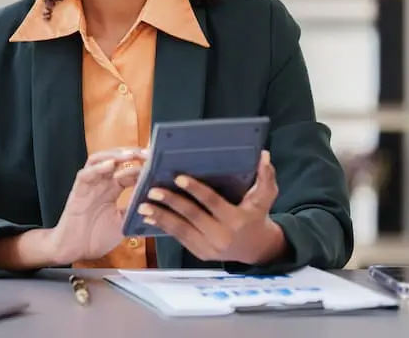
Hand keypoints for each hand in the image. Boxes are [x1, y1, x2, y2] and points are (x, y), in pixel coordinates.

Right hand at [49, 148, 146, 264]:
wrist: (74, 249)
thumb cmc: (96, 237)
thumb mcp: (123, 222)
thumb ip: (136, 210)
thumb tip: (157, 203)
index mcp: (113, 190)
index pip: (130, 171)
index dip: (144, 166)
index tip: (160, 163)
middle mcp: (102, 183)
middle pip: (116, 160)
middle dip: (133, 154)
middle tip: (150, 153)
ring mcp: (89, 185)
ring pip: (100, 160)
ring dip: (115, 155)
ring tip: (131, 154)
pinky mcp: (78, 191)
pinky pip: (86, 174)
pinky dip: (98, 168)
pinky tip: (110, 164)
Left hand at [137, 150, 285, 265]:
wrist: (257, 250)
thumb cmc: (257, 216)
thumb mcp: (266, 198)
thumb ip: (266, 177)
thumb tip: (264, 154)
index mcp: (237, 219)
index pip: (213, 202)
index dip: (196, 190)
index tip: (178, 178)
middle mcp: (222, 236)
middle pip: (192, 216)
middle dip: (171, 202)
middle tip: (152, 190)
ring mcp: (209, 247)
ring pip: (181, 230)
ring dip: (160, 217)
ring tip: (143, 205)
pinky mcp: (200, 254)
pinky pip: (179, 239)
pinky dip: (163, 227)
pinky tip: (149, 217)